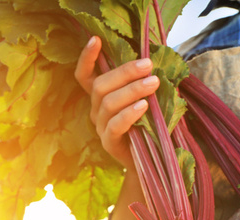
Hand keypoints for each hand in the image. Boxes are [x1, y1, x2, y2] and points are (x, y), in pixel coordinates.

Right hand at [75, 36, 160, 169]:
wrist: (150, 160)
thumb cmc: (149, 124)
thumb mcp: (146, 99)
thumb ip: (143, 82)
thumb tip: (155, 61)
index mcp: (101, 97)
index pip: (85, 76)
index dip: (87, 58)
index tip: (95, 39)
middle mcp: (96, 110)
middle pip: (100, 85)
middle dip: (124, 72)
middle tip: (148, 65)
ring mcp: (101, 127)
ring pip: (108, 103)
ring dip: (132, 90)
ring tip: (153, 83)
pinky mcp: (109, 143)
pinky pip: (115, 125)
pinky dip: (129, 113)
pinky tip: (144, 106)